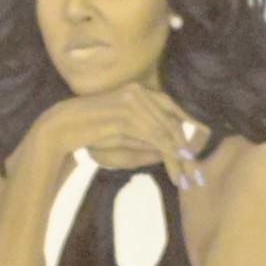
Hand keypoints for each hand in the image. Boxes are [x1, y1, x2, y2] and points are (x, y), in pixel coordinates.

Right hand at [19, 85, 206, 192]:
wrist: (63, 127)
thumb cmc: (92, 134)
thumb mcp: (125, 139)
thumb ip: (148, 142)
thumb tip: (175, 151)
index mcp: (139, 91)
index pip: (171, 106)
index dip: (189, 122)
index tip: (202, 139)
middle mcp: (139, 92)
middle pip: (172, 120)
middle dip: (185, 147)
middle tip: (194, 169)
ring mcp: (133, 102)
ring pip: (166, 131)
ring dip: (178, 155)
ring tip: (186, 174)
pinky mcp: (126, 115)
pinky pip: (154, 136)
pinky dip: (168, 152)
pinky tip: (176, 165)